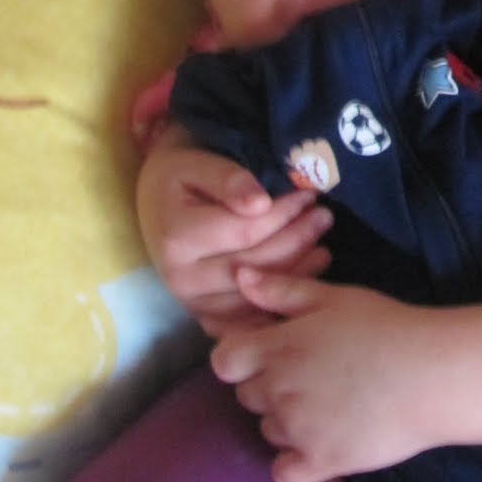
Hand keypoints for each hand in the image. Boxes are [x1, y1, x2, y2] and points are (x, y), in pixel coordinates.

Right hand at [136, 127, 331, 334]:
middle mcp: (182, 278)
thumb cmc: (181, 179)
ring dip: (297, 271)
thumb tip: (260, 204)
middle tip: (325, 218)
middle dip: (297, 240)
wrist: (156, 203)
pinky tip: (305, 277)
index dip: (284, 214)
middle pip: (256, 265)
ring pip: (258, 294)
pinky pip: (251, 317)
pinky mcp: (206, 317)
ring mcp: (193, 303)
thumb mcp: (198, 165)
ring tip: (322, 246)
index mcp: (178, 238)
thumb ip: (229, 180)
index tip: (309, 195)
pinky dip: (281, 299)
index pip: (247, 231)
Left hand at [211, 271, 481, 481]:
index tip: (271, 354)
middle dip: (269, 386)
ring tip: (327, 405)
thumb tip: (238, 277)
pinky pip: (284, 472)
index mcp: (277, 347)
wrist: (433, 373)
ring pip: (267, 431)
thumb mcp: (334, 297)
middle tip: (311, 376)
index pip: (223, 361)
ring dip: (286, 421)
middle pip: (247, 396)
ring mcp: (297, 429)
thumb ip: (282, 290)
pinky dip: (296, 461)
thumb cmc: (386, 326)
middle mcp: (278, 389)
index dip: (242, 358)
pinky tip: (323, 441)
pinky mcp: (320, 462)